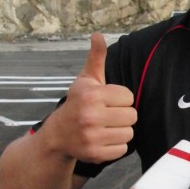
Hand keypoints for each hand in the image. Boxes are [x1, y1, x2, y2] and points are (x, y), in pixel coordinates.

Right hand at [50, 33, 136, 163]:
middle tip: (107, 115)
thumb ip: (96, 58)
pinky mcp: (95, 153)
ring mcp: (92, 136)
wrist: (57, 135)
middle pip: (132, 116)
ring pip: (129, 132)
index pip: (128, 97)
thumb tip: (98, 35)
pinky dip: (116, 145)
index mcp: (91, 95)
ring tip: (106, 127)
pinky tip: (103, 139)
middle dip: (122, 115)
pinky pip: (123, 149)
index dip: (120, 99)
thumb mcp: (86, 80)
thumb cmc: (77, 103)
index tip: (107, 101)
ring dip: (121, 130)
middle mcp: (90, 115)